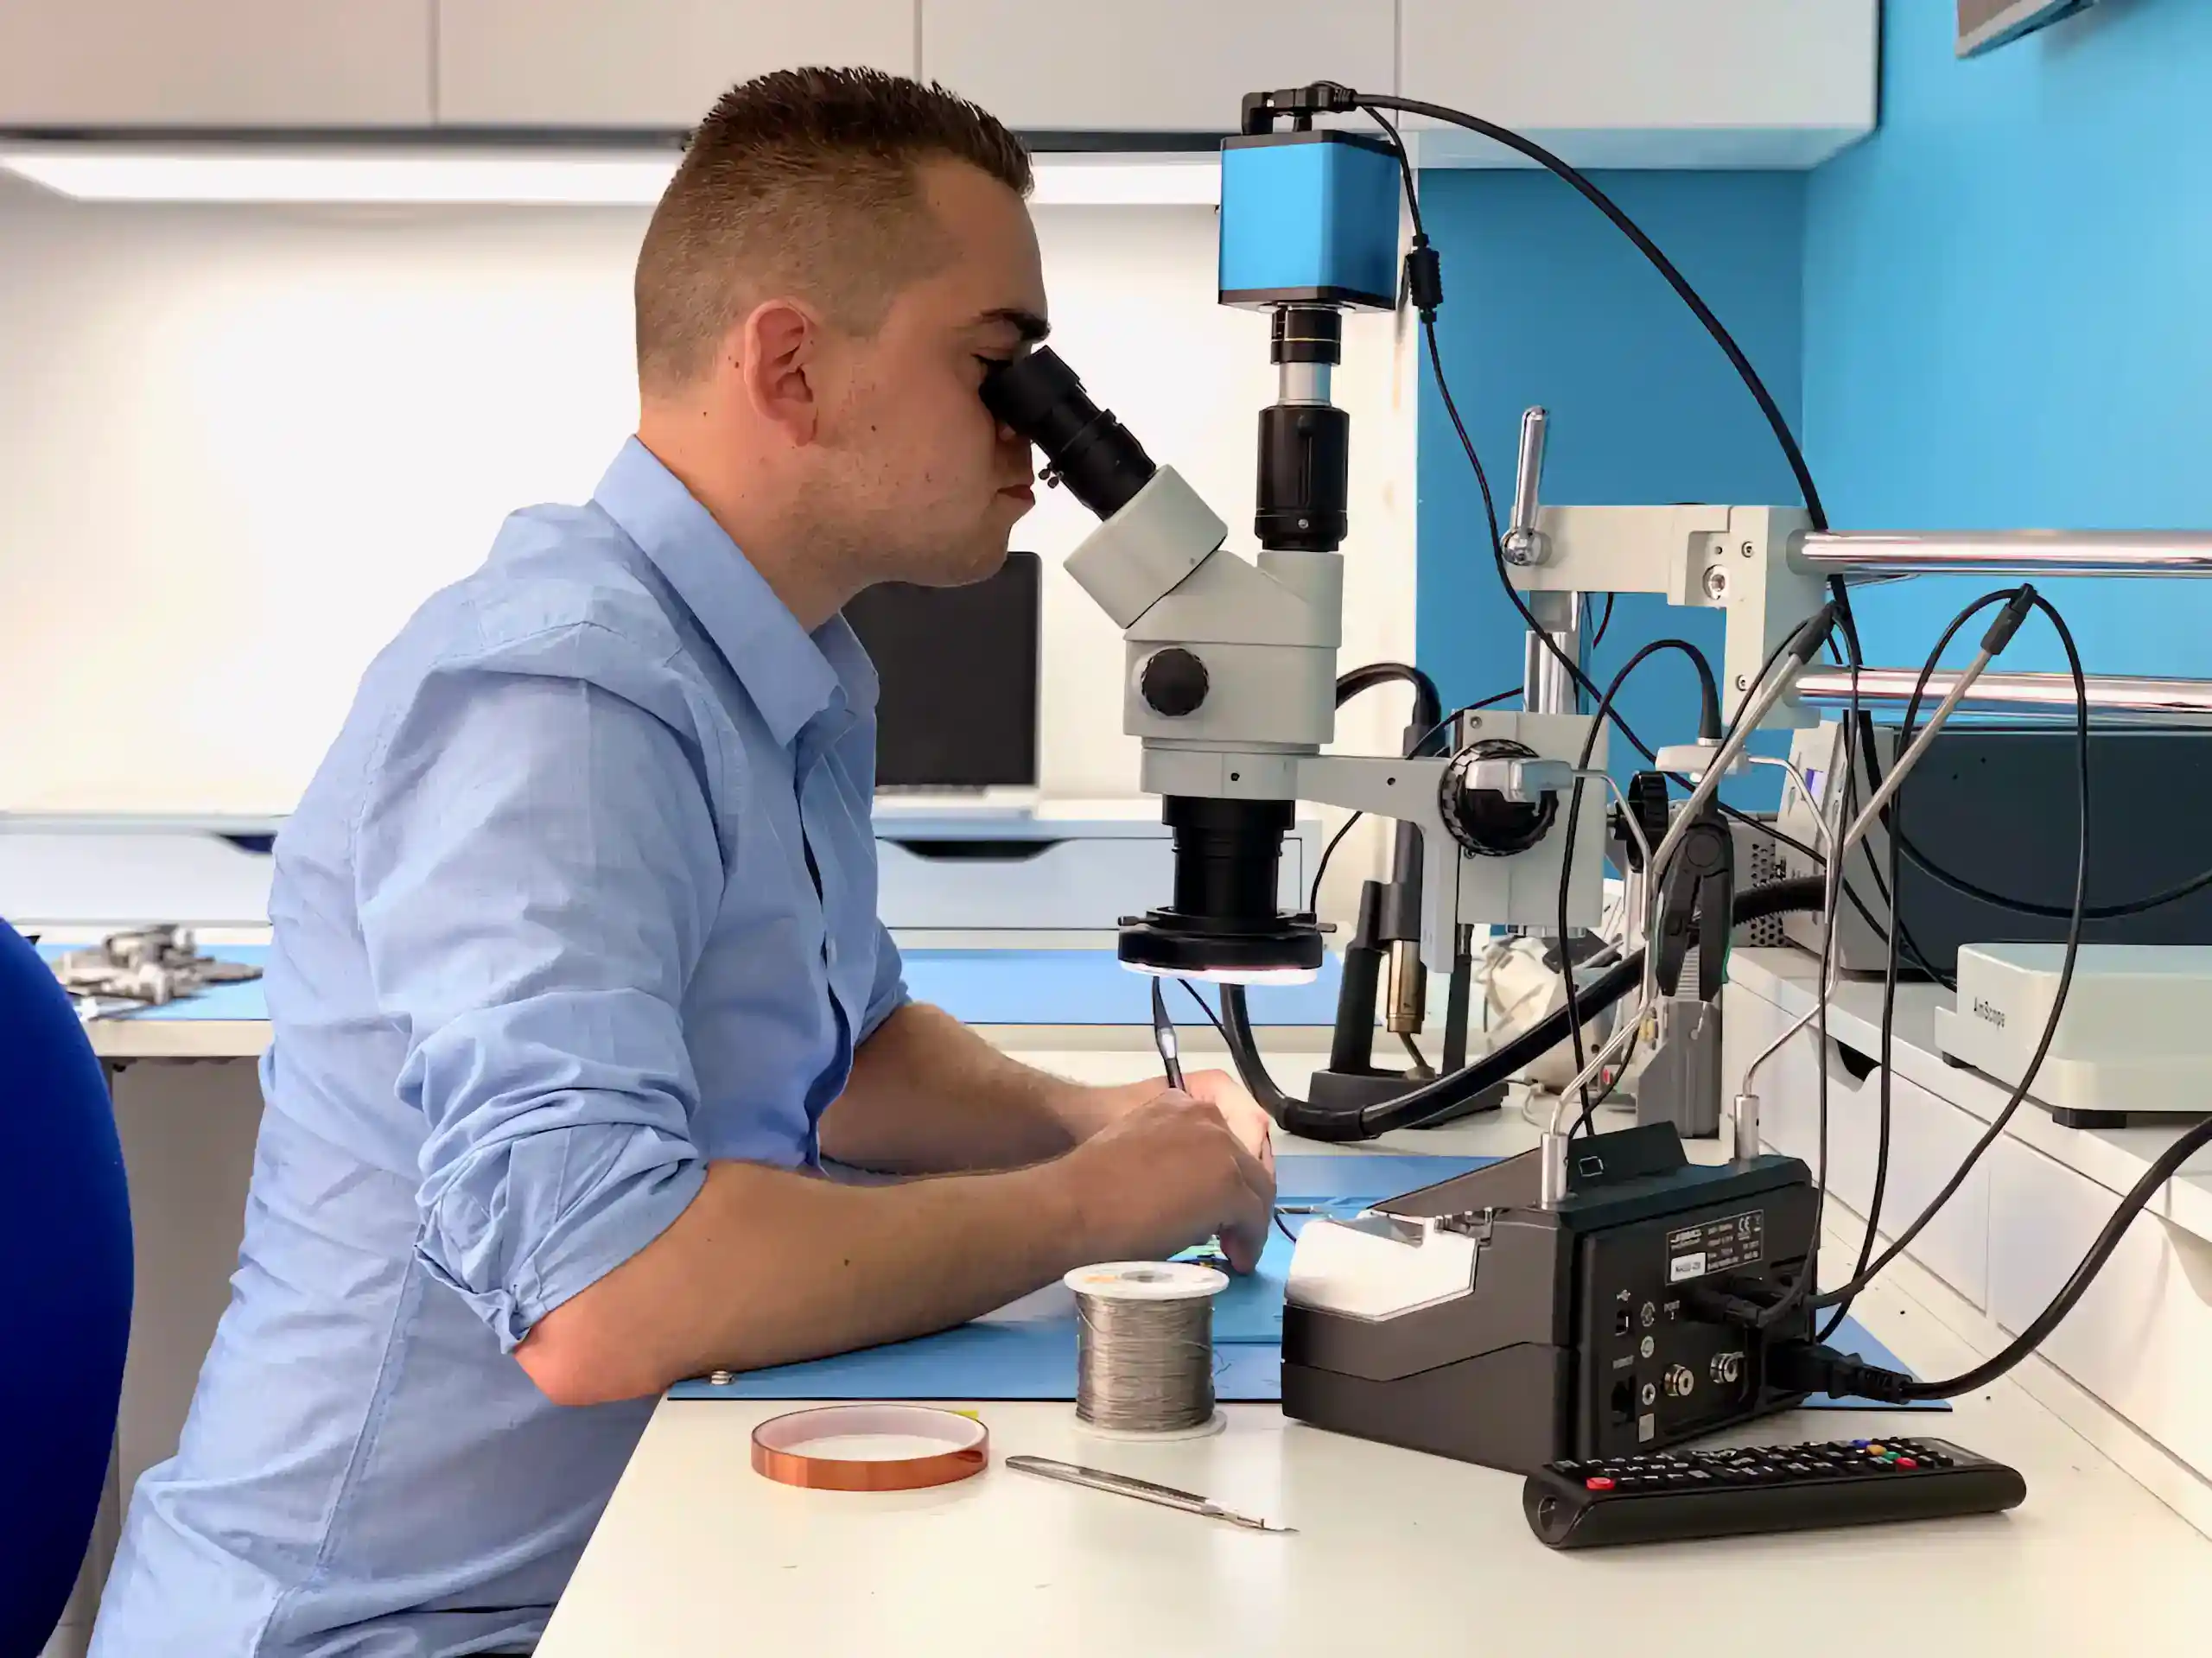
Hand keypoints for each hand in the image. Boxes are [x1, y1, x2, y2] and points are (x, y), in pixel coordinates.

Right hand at [1056, 1089, 1275, 1273]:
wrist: (1075, 1206)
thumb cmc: (1091, 1188)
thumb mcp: (1136, 1151)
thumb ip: (1168, 1158)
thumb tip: (1191, 1194)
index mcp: (1179, 1103)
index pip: (1224, 1141)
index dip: (1228, 1176)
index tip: (1221, 1207)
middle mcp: (1206, 1116)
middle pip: (1247, 1162)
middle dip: (1245, 1201)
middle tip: (1233, 1233)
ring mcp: (1221, 1147)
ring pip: (1256, 1189)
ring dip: (1249, 1222)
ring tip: (1237, 1249)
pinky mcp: (1230, 1184)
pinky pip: (1254, 1217)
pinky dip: (1250, 1241)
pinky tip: (1238, 1258)